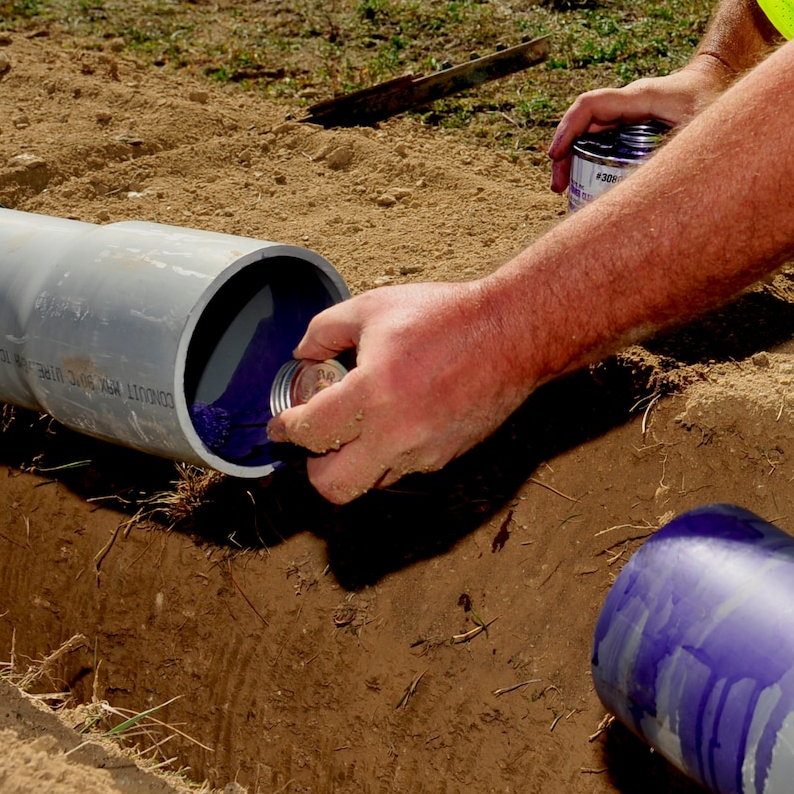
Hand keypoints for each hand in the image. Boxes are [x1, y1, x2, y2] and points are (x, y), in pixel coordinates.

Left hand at [265, 280, 539, 504]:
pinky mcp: (446, 457)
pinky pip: (403, 467)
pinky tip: (400, 416)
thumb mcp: (374, 307)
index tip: (282, 425)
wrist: (511, 333)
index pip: (309, 432)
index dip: (286, 429)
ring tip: (364, 422)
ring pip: (370, 480)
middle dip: (316, 466)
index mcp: (373, 392)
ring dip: (357, 459)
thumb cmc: (445, 316)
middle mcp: (396, 433)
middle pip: (333, 485)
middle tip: (318, 438)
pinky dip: (390, 450)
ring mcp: (424, 451)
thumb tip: (302, 355)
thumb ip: (325, 331)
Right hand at [548, 53, 734, 193]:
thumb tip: (661, 187)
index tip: (556, 155)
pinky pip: (606, 137)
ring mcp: (630, 112)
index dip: (568, 129)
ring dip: (575, 157)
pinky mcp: (636, 122)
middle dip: (565, 152)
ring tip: (567, 190)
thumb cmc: (716, 97)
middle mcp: (629, 103)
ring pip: (592, 132)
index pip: (591, 106)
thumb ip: (687, 150)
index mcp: (640, 97)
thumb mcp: (704, 126)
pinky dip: (594, 157)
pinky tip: (593, 182)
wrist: (721, 77)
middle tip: (558, 187)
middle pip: (583, 122)